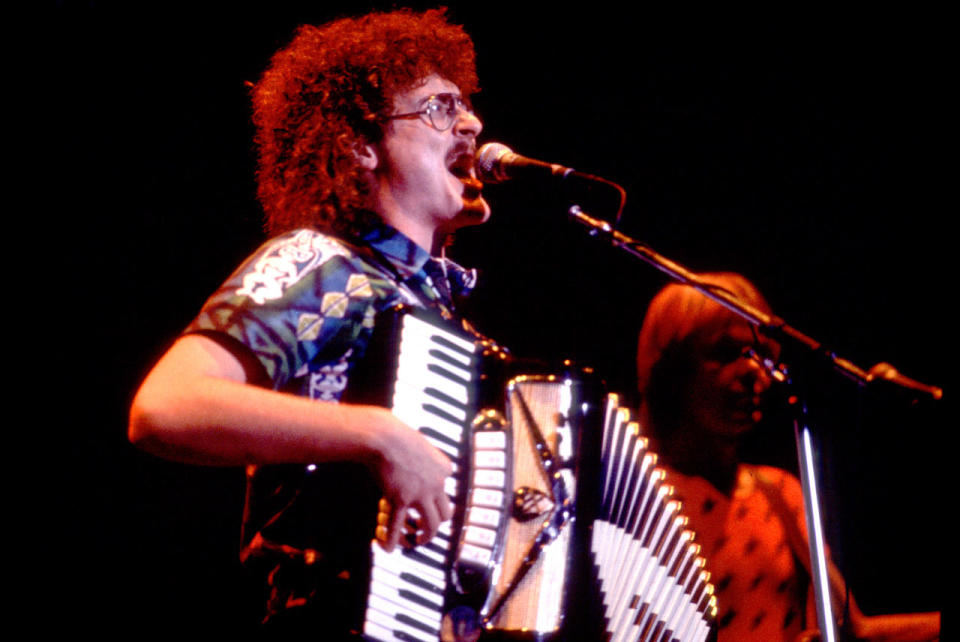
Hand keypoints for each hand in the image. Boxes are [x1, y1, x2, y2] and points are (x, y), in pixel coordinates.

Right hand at [367, 408, 453, 551]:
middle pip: (446, 513)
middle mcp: (437, 483)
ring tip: (415, 542)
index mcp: (445, 469)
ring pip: (431, 525)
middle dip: (436, 524)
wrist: (383, 435)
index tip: (425, 502)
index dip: (435, 499)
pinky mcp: (401, 499)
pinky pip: (398, 525)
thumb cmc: (397, 436)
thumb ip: (424, 461)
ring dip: (424, 537)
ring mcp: (420, 493)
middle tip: (425, 528)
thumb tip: (418, 468)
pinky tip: (387, 548)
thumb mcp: (421, 446)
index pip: (446, 491)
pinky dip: (393, 539)